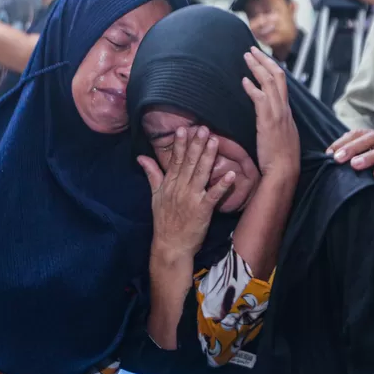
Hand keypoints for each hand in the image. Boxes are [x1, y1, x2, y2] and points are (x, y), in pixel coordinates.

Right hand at [139, 126, 236, 262]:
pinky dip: (222, 185)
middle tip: (203, 127)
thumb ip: (152, 174)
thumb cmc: (164, 220)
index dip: (180, 144)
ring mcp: (192, 198)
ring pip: (201, 173)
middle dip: (196, 144)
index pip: (176, 159)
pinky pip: (213, 195)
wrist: (170, 245)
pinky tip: (231, 174)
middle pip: (189, 162)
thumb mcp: (154, 195)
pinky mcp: (203, 210)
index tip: (184, 128)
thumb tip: (141, 156)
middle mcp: (180, 188)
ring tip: (215, 140)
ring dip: (208, 157)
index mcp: (170, 184)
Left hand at [242, 47, 299, 180]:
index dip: (272, 69)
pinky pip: (261, 98)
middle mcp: (284, 109)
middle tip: (252, 50)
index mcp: (287, 112)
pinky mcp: (269, 121)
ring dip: (257, 67)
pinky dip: (252, 88)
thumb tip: (267, 117)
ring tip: (246, 57)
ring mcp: (278, 114)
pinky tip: (244, 81)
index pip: (282, 83)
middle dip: (264, 60)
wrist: (284, 171)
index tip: (262, 60)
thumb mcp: (281, 136)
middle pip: (278, 76)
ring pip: (270, 82)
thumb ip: (276, 123)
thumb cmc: (281, 159)